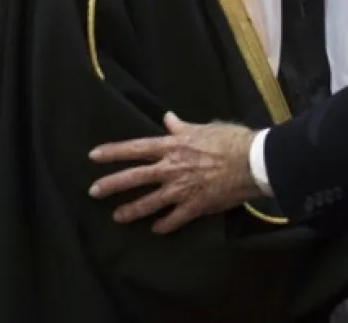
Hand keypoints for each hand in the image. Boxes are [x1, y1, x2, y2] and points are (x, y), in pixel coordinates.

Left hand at [88, 112, 260, 233]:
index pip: (136, 148)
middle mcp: (172, 168)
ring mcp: (181, 189)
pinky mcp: (195, 206)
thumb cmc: (232, 140)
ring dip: (132, 210)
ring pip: (149, 202)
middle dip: (111, 185)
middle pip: (134, 177)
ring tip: (119, 217)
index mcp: (174, 146)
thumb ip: (183, 127)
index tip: (94, 155)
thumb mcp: (206, 127)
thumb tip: (168, 118)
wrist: (254, 160)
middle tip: (93, 192)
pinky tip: (158, 230)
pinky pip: (174, 219)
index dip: (113, 152)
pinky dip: (165, 225)